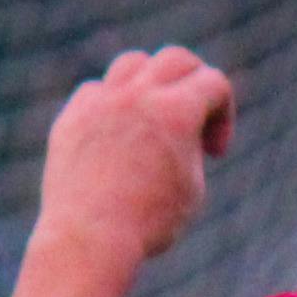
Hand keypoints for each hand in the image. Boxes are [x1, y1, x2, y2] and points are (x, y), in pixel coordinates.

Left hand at [41, 46, 233, 267]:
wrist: (90, 238)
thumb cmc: (150, 222)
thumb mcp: (191, 186)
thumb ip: (190, 144)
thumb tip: (180, 129)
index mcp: (176, 111)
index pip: (214, 82)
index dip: (224, 115)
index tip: (214, 153)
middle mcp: (138, 96)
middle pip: (176, 59)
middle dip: (194, 83)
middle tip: (196, 115)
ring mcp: (101, 102)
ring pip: (133, 64)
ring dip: (152, 83)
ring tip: (154, 117)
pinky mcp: (72, 117)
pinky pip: (96, 91)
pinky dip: (112, 106)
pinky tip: (116, 136)